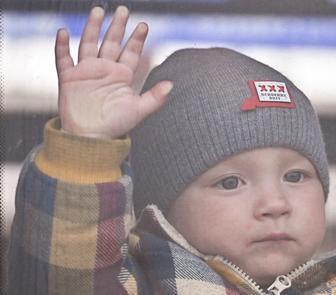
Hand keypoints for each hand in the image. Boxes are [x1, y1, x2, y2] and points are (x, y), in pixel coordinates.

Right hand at [56, 6, 171, 138]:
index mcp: (122, 76)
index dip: (137, 39)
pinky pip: (64, 59)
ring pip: (89, 44)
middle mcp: (105, 70)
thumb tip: (171, 85)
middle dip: (117, 26)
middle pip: (111, 42)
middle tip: (123, 10)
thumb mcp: (139, 110)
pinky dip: (62, 46)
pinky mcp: (69, 79)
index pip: (131, 53)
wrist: (91, 138)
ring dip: (92, 28)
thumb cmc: (116, 126)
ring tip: (98, 11)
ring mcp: (86, 72)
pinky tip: (64, 32)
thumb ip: (155, 97)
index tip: (144, 25)